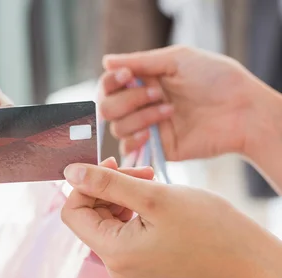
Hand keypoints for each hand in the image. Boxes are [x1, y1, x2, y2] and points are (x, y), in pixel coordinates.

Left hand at [60, 161, 276, 277]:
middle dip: (109, 186)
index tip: (112, 164)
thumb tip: (70, 172)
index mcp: (113, 253)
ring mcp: (126, 264)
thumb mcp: (152, 196)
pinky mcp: (139, 258)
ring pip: (106, 216)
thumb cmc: (208, 225)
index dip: (86, 185)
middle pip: (89, 214)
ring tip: (152, 181)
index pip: (73, 212)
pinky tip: (154, 196)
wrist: (245, 254)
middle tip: (142, 172)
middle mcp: (114, 264)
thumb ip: (107, 183)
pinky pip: (122, 226)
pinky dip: (132, 205)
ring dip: (122, 192)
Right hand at [99, 45, 271, 159]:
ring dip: (140, 116)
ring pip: (117, 127)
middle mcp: (141, 105)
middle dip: (128, 99)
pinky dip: (133, 140)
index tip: (128, 75)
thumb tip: (105, 61)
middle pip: (106, 108)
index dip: (110, 82)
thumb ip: (140, 61)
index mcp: (144, 81)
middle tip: (157, 93)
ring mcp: (147, 127)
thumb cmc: (216, 79)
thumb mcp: (177, 59)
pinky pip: (127, 149)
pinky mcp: (155, 148)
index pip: (109, 85)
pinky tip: (152, 133)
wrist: (242, 110)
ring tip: (170, 110)